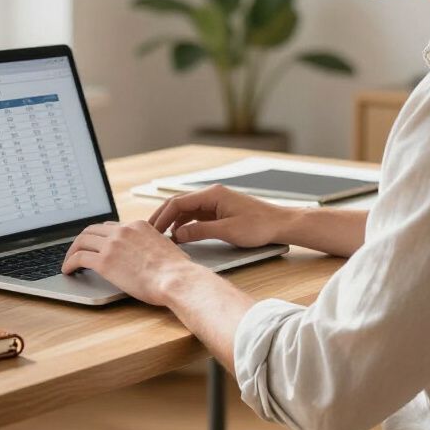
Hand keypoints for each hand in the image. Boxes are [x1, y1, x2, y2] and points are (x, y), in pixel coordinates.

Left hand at [61, 219, 200, 304]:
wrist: (176, 279)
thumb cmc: (177, 270)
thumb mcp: (166, 248)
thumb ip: (153, 246)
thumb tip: (153, 255)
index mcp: (138, 225)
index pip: (111, 226)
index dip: (100, 236)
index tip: (96, 244)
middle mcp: (123, 231)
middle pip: (92, 230)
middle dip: (82, 240)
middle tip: (77, 251)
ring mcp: (112, 244)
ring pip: (81, 241)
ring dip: (72, 251)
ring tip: (68, 262)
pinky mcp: (104, 261)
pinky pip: (79, 258)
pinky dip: (69, 263)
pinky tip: (68, 271)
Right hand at [149, 185, 290, 247]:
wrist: (280, 224)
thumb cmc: (259, 226)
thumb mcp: (227, 231)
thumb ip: (200, 232)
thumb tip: (177, 235)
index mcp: (212, 194)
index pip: (178, 202)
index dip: (162, 216)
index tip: (152, 230)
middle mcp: (211, 195)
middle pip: (179, 203)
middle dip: (162, 217)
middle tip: (149, 231)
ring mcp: (215, 202)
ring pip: (186, 210)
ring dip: (173, 221)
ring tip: (161, 236)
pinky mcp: (219, 211)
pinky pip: (196, 215)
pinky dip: (185, 224)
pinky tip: (179, 235)